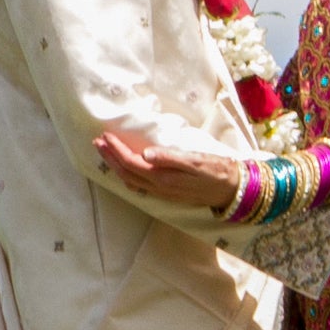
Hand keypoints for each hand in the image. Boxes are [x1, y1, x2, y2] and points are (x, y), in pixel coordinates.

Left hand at [91, 127, 239, 212]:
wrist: (232, 189)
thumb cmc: (216, 171)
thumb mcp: (195, 161)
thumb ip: (170, 158)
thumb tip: (145, 155)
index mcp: (163, 178)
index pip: (131, 163)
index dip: (116, 150)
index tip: (106, 135)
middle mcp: (159, 188)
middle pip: (126, 173)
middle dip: (110, 158)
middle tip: (98, 142)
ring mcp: (162, 193)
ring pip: (130, 181)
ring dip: (116, 166)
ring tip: (106, 152)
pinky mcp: (167, 193)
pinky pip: (139, 185)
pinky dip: (127, 175)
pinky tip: (126, 168)